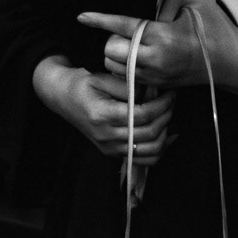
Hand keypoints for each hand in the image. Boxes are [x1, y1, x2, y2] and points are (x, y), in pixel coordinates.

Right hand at [32, 54, 173, 164]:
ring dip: (164, 133)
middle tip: (172, 100)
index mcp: (102, 115)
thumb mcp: (102, 77)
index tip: (170, 93)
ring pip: (149, 151)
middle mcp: (106, 136)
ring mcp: (109, 148)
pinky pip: (142, 159)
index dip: (161, 104)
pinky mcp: (112, 153)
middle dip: (166, 115)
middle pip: (148, 133)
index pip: (142, 115)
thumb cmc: (83, 84)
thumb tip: (151, 93)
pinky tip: (160, 131)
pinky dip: (157, 149)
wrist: (64, 99)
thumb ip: (127, 85)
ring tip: (167, 114)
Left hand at [78, 0, 237, 93]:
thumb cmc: (217, 28)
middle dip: (111, 39)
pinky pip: (129, 79)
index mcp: (164, 36)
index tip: (82, 16)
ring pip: (116, 68)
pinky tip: (138, 56)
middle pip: (112, 51)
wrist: (234, 61)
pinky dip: (126, 67)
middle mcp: (156, 60)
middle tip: (123, 29)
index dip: (100, 20)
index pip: (123, 27)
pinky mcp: (158, 87)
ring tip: (130, 43)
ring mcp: (156, 76)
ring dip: (116, 55)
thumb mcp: (195, 1)